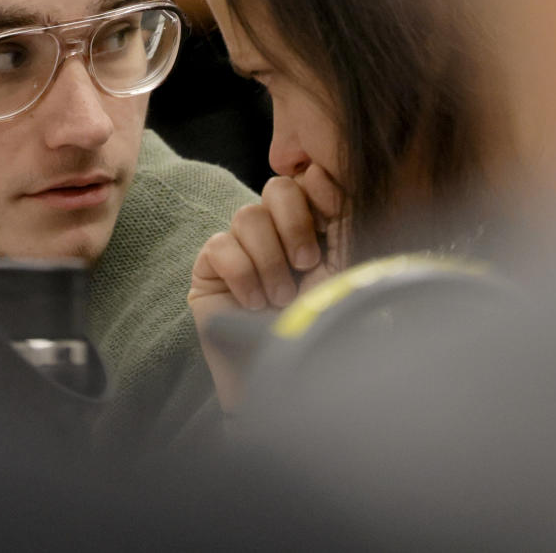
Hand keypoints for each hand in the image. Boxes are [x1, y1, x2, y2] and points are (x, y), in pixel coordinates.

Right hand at [189, 165, 346, 409]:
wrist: (289, 381)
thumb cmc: (322, 329)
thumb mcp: (345, 269)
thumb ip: (342, 220)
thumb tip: (322, 174)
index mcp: (314, 228)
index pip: (308, 181)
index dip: (320, 192)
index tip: (336, 219)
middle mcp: (276, 233)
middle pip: (277, 188)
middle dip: (295, 224)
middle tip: (309, 264)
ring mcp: (241, 249)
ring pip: (248, 216)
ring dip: (270, 259)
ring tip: (281, 297)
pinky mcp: (210, 269)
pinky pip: (220, 246)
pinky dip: (242, 274)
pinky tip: (254, 303)